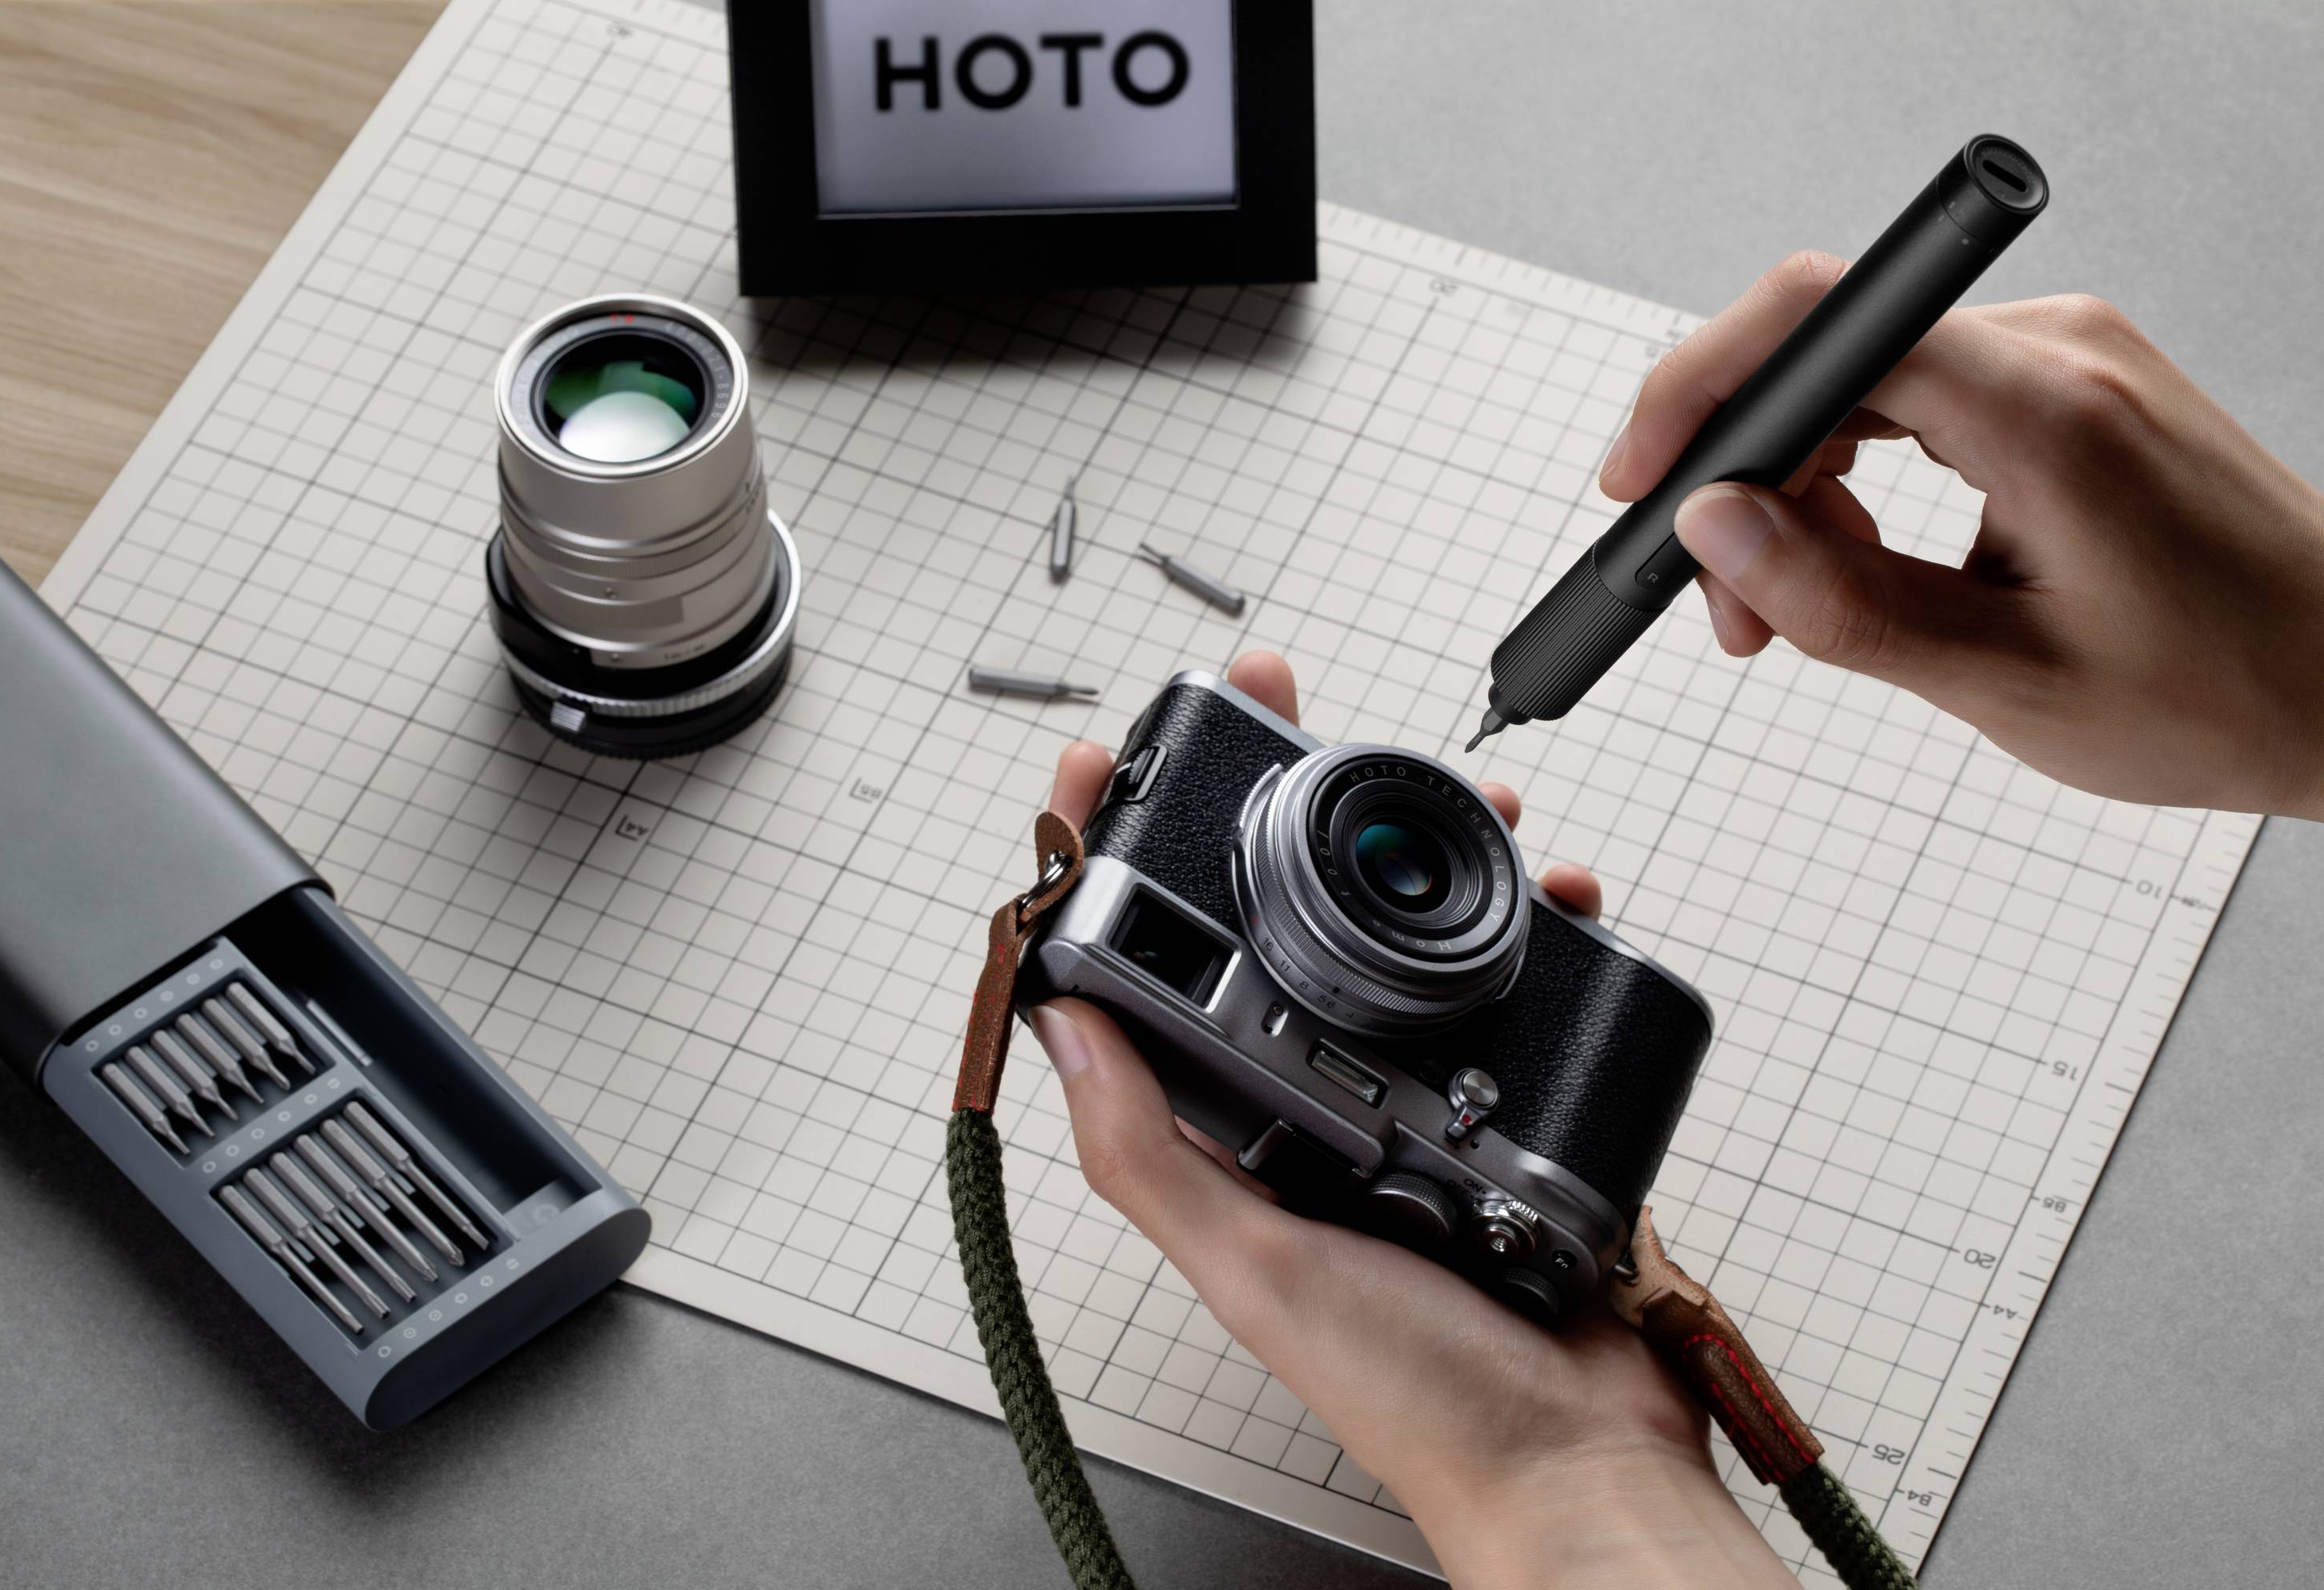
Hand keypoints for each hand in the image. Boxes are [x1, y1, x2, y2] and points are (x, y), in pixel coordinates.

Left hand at [1034, 651, 1792, 1589]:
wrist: (1584, 1462)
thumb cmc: (1417, 1397)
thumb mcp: (1257, 1267)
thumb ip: (1155, 1152)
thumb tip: (1063, 1022)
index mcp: (1233, 1135)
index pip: (1146, 968)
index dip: (1114, 858)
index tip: (1103, 761)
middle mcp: (1315, 1104)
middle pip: (1273, 919)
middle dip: (1279, 808)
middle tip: (1283, 710)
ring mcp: (1420, 1098)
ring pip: (1398, 937)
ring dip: (1418, 852)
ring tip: (1452, 796)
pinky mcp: (1519, 1105)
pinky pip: (1517, 988)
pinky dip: (1540, 930)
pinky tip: (1560, 899)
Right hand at [1610, 253, 2323, 817]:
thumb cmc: (2223, 694)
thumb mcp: (2004, 684)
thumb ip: (1841, 604)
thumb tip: (1715, 528)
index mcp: (2047, 411)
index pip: (1823, 321)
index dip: (1702, 387)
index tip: (1643, 480)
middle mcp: (2057, 350)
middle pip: (1827, 358)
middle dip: (1741, 477)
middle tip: (1731, 608)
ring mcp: (2064, 358)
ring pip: (1860, 384)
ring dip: (1795, 489)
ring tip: (1792, 608)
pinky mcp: (2064, 385)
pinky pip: (1913, 400)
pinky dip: (1855, 478)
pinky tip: (1859, 563)